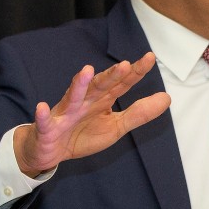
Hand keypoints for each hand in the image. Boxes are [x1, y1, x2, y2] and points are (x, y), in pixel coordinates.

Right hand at [14, 54, 170, 176]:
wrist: (51, 151)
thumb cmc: (83, 134)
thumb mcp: (116, 127)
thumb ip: (139, 113)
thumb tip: (166, 98)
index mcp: (102, 100)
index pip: (121, 84)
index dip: (135, 72)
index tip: (150, 58)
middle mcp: (85, 101)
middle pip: (99, 86)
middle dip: (110, 76)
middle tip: (124, 65)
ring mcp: (65, 113)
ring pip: (73, 97)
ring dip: (79, 85)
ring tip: (86, 72)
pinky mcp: (48, 128)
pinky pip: (45, 121)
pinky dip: (43, 115)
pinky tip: (41, 107)